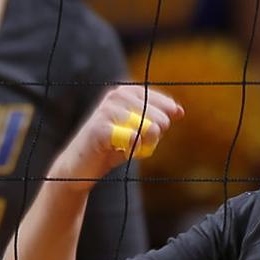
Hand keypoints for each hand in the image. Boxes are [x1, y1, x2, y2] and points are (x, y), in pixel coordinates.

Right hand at [50, 83, 182, 186]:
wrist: (79, 167)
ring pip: (148, 128)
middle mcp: (116, 96)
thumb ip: (156, 120)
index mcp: (125, 92)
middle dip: (155, 136)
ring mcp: (107, 110)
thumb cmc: (110, 148)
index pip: (160, 101)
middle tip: (139, 145)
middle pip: (159, 117)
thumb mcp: (137, 131)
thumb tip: (180, 111)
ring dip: (144, 146)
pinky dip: (133, 149)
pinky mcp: (100, 129)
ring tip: (130, 150)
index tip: (167, 123)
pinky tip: (124, 152)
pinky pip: (132, 138)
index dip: (167, 115)